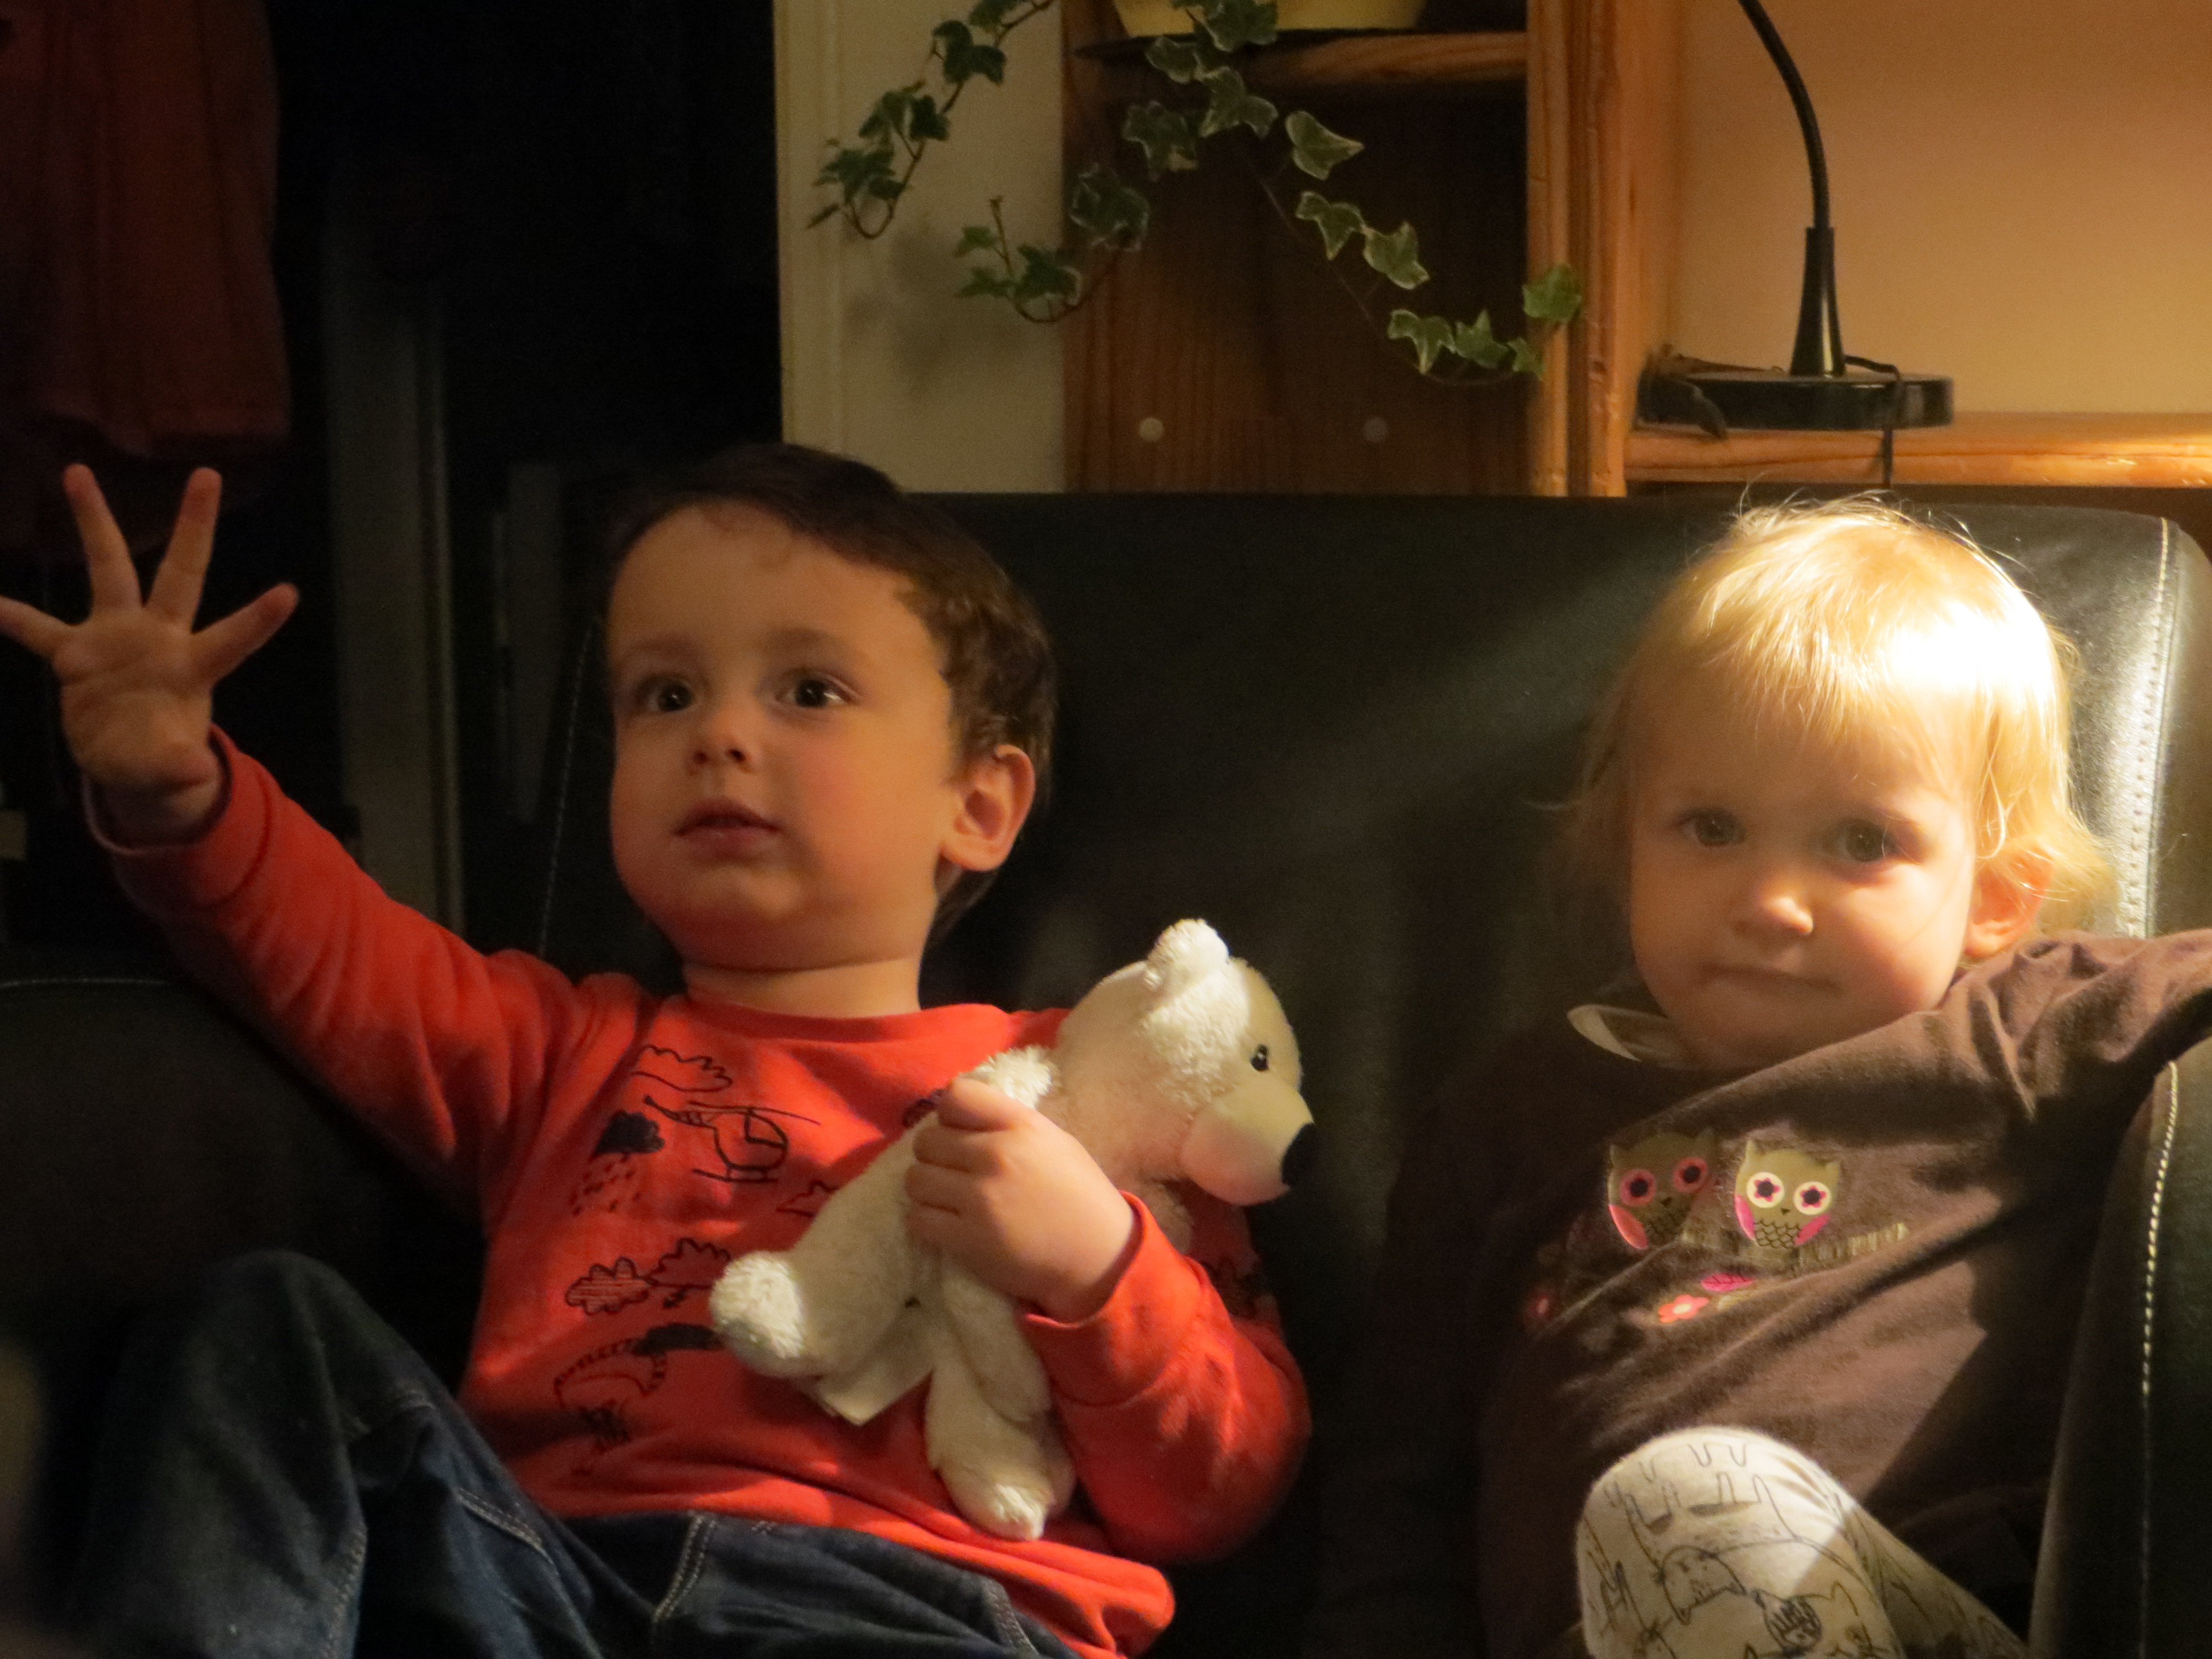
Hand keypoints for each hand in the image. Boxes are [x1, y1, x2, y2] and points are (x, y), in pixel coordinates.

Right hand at [0, 466, 295, 842]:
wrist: (127, 763)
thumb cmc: (159, 762)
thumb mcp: (169, 772)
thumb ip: (179, 769)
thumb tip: (194, 775)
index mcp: (189, 668)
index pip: (230, 640)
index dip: (257, 621)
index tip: (290, 592)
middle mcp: (158, 638)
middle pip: (181, 573)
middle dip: (194, 526)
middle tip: (208, 474)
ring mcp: (115, 638)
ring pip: (108, 568)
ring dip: (94, 522)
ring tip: (76, 470)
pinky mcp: (74, 653)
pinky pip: (36, 628)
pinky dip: (11, 616)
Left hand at [905, 1076, 1136, 1321]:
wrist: (1098, 1257)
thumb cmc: (1079, 1195)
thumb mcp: (1054, 1141)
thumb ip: (1008, 1123)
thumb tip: (959, 1117)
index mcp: (1021, 1125)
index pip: (955, 1096)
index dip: (950, 1115)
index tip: (960, 1132)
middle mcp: (996, 1155)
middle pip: (927, 1140)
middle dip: (935, 1155)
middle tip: (953, 1171)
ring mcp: (979, 1199)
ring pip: (915, 1179)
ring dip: (926, 1189)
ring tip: (946, 1198)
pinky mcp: (967, 1239)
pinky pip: (917, 1219)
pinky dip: (925, 1221)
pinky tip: (945, 1224)